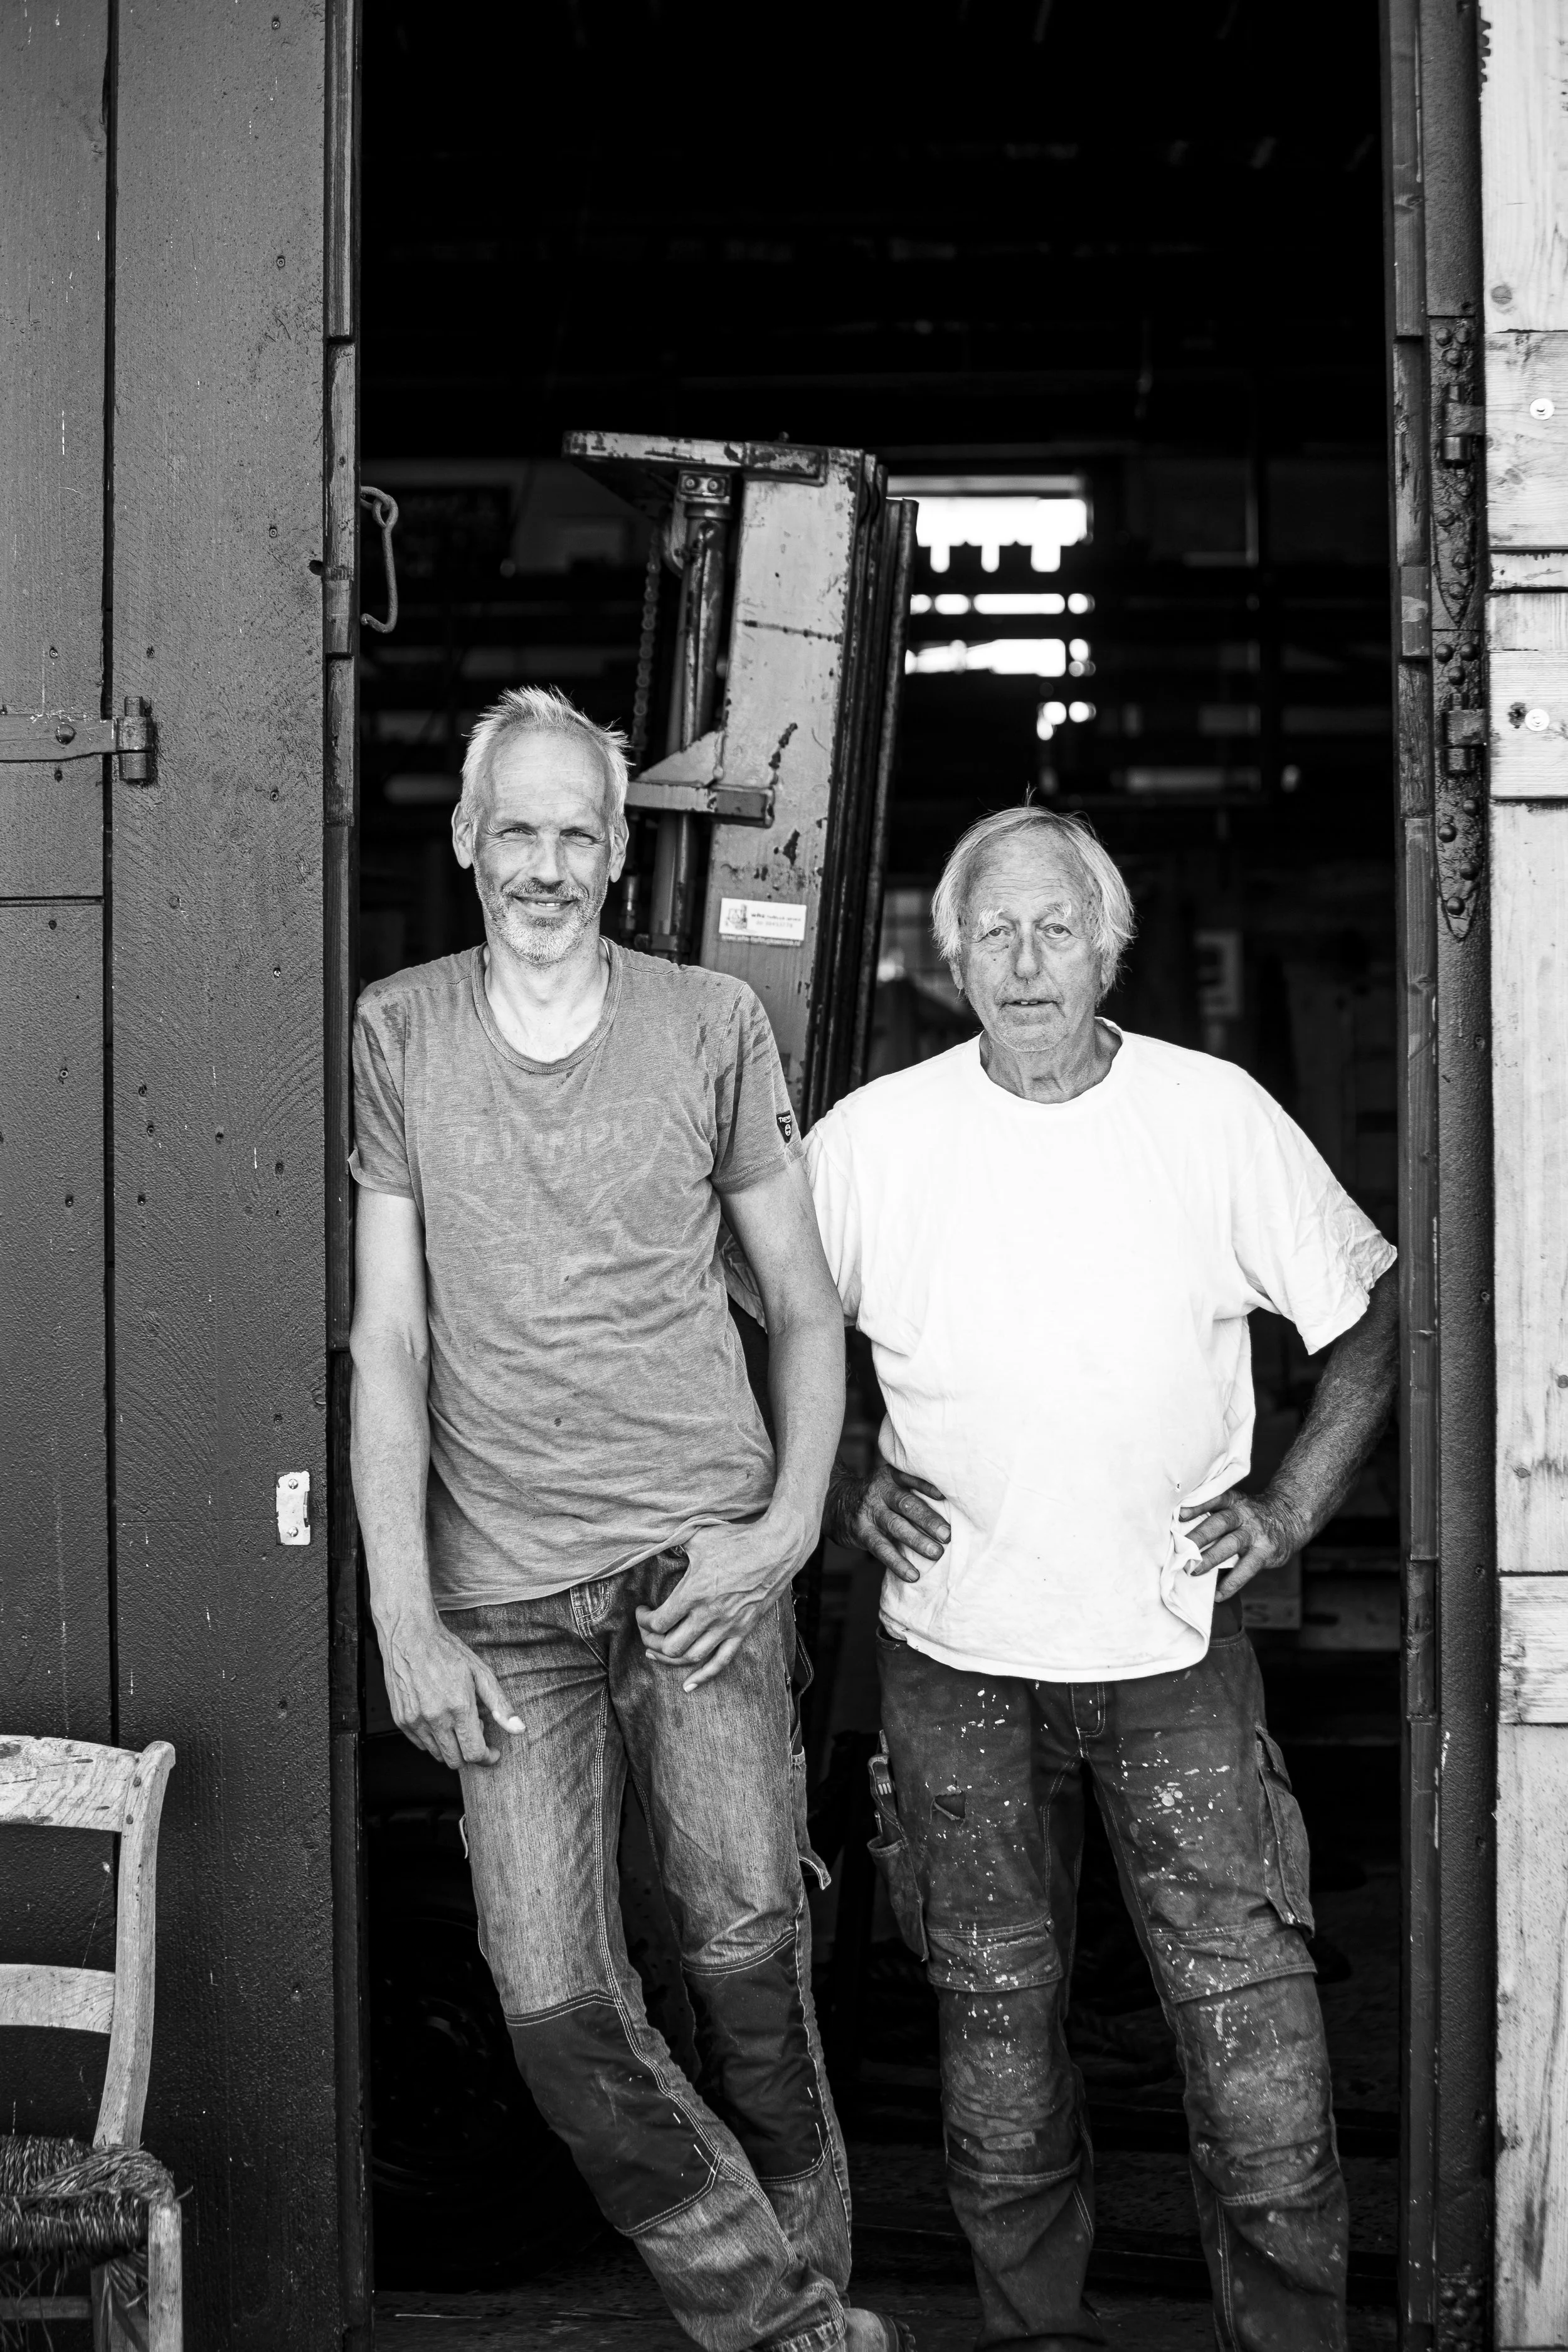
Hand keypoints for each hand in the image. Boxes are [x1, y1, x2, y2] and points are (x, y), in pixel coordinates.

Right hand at [378, 1609, 522, 1768]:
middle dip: (470, 1752)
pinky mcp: (400, 1720)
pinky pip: (420, 1745)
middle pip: (456, 1760)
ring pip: (437, 1755)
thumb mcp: (481, 1672)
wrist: (409, 1636)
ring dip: (451, 1746)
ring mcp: (415, 1721)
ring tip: (455, 1720)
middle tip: (474, 1728)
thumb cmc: (447, 1652)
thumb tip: (519, 1729)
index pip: (474, 1753)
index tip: (493, 1752)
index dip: (487, 1757)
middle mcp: (435, 1718)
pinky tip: (438, 1717)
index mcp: (458, 1707)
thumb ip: (500, 1705)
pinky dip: (432, 1739)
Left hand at [637, 1514, 808, 1691]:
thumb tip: (652, 1541)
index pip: (658, 1622)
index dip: (643, 1620)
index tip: (642, 1610)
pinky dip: (703, 1677)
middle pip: (670, 1645)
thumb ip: (673, 1542)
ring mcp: (727, 1626)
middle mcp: (709, 1615)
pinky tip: (688, 1686)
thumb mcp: (699, 1536)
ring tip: (656, 1652)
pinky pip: (721, 1662)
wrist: (777, 1549)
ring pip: (691, 1658)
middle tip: (647, 1630)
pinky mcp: (742, 1631)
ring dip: (668, 1659)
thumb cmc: (737, 1539)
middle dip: (651, 1641)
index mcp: (694, 1592)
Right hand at [827, 1458, 949, 1583]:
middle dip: (928, 1520)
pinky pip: (882, 1549)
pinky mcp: (862, 1532)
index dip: (927, 1487)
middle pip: (906, 1504)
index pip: (911, 1479)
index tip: (944, 1496)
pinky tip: (913, 1575)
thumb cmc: (876, 1496)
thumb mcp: (889, 1483)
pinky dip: (898, 1563)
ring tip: (936, 1554)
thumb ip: (911, 1490)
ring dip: (917, 1541)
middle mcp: (880, 1491)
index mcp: (891, 1477)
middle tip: (947, 1535)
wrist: (835, 1503)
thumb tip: (952, 1509)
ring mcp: (869, 1511)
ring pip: (895, 1526)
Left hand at [1179, 1488, 1300, 1601]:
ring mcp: (1256, 1533)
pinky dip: (1231, 1583)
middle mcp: (1244, 1514)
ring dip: (1210, 1558)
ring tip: (1193, 1570)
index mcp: (1234, 1501)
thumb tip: (1182, 1530)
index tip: (1180, 1514)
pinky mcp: (1266, 1552)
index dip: (1198, 1506)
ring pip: (1231, 1544)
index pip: (1215, 1500)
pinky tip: (1218, 1594)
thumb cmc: (1254, 1514)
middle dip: (1199, 1536)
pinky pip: (1246, 1569)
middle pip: (1219, 1523)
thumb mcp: (1238, 1504)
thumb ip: (1216, 1513)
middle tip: (1181, 1550)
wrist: (1291, 1516)